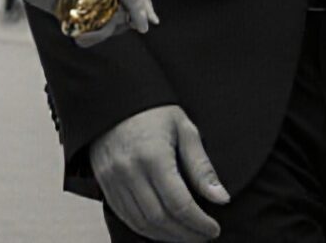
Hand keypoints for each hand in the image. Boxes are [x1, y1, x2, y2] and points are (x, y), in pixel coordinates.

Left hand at [8, 0, 158, 46]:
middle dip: (121, 21)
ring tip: (89, 34)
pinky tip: (81, 37)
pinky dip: (88, 36)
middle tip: (115, 23)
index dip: (144, 5)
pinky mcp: (72, 11)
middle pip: (125, 9)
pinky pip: (88, 29)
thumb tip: (144, 21)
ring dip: (102, 32)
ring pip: (108, 22)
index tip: (149, 22)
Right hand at [90, 104, 228, 240]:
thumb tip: (221, 198)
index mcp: (153, 156)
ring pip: (141, 222)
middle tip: (203, 236)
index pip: (179, 204)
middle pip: (160, 218)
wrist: (113, 97)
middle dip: (185, 234)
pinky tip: (161, 228)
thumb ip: (201, 167)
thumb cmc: (152, 111)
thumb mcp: (184, 130)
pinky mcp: (104, 181)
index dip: (199, 223)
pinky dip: (144, 228)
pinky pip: (124, 214)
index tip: (213, 229)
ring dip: (166, 236)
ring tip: (185, 235)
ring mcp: (113, 178)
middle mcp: (130, 170)